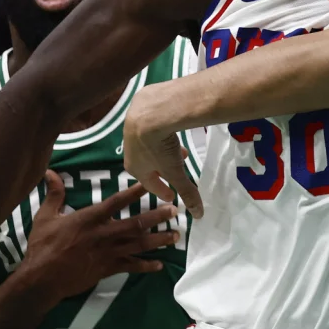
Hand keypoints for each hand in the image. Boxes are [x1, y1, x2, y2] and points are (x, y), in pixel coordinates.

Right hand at [21, 171, 180, 300]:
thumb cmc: (43, 246)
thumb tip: (50, 171)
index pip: (117, 201)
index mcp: (90, 218)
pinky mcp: (108, 268)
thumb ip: (54, 194)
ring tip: (176, 235)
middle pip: (136, 223)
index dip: (135, 192)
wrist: (41, 279)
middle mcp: (104, 234)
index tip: (152, 184)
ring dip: (159, 240)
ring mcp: (108, 252)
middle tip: (175, 210)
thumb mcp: (45, 217)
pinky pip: (131, 266)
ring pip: (139, 244)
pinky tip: (160, 265)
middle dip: (157, 217)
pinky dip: (146, 266)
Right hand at [124, 86, 203, 217]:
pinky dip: (162, 133)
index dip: (163, 190)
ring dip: (164, 151)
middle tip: (177, 170)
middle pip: (149, 164)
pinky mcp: (139, 114)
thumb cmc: (159, 148)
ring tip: (179, 151)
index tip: (172, 196)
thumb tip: (198, 215)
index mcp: (136, 168)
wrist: (149, 113)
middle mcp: (130, 152)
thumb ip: (187, 191)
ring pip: (150, 146)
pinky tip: (171, 130)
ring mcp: (132, 132)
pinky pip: (152, 128)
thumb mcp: (176, 172)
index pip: (150, 184)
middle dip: (164, 169)